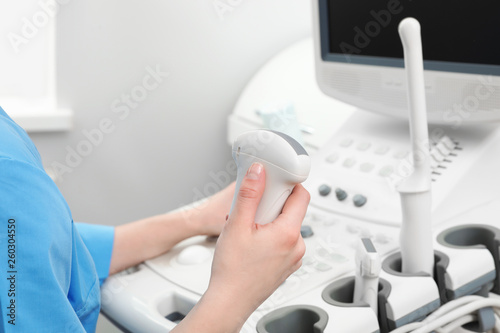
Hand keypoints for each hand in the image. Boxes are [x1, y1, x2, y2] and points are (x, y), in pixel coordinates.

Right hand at [173, 162, 309, 331]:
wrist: (229, 301)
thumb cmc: (233, 271)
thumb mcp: (236, 225)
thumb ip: (249, 195)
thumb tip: (258, 173)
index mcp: (289, 233)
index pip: (302, 195)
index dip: (288, 184)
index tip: (273, 182)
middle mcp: (297, 246)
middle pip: (292, 211)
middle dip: (271, 204)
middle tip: (251, 210)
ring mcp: (293, 258)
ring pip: (286, 227)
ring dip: (269, 221)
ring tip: (247, 230)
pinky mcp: (286, 266)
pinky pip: (283, 242)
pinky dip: (270, 237)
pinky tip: (252, 243)